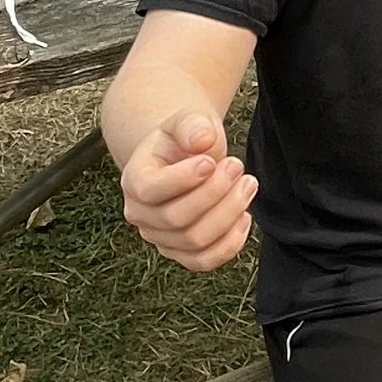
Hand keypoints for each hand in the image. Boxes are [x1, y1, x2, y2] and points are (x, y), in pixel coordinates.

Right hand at [119, 111, 256, 270]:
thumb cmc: (184, 140)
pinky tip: (245, 216)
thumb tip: (202, 140)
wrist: (185, 158)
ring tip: (247, 184)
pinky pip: (204, 261)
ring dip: (228, 214)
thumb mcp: (185, 121)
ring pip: (195, 241)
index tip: (211, 161)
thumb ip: (191, 124)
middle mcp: (140, 214)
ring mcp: (160, 237)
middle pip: (176, 218)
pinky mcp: (182, 253)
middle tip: (237, 166)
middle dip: (215, 193)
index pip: (149, 190)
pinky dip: (230, 244)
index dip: (182, 179)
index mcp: (134, 179)